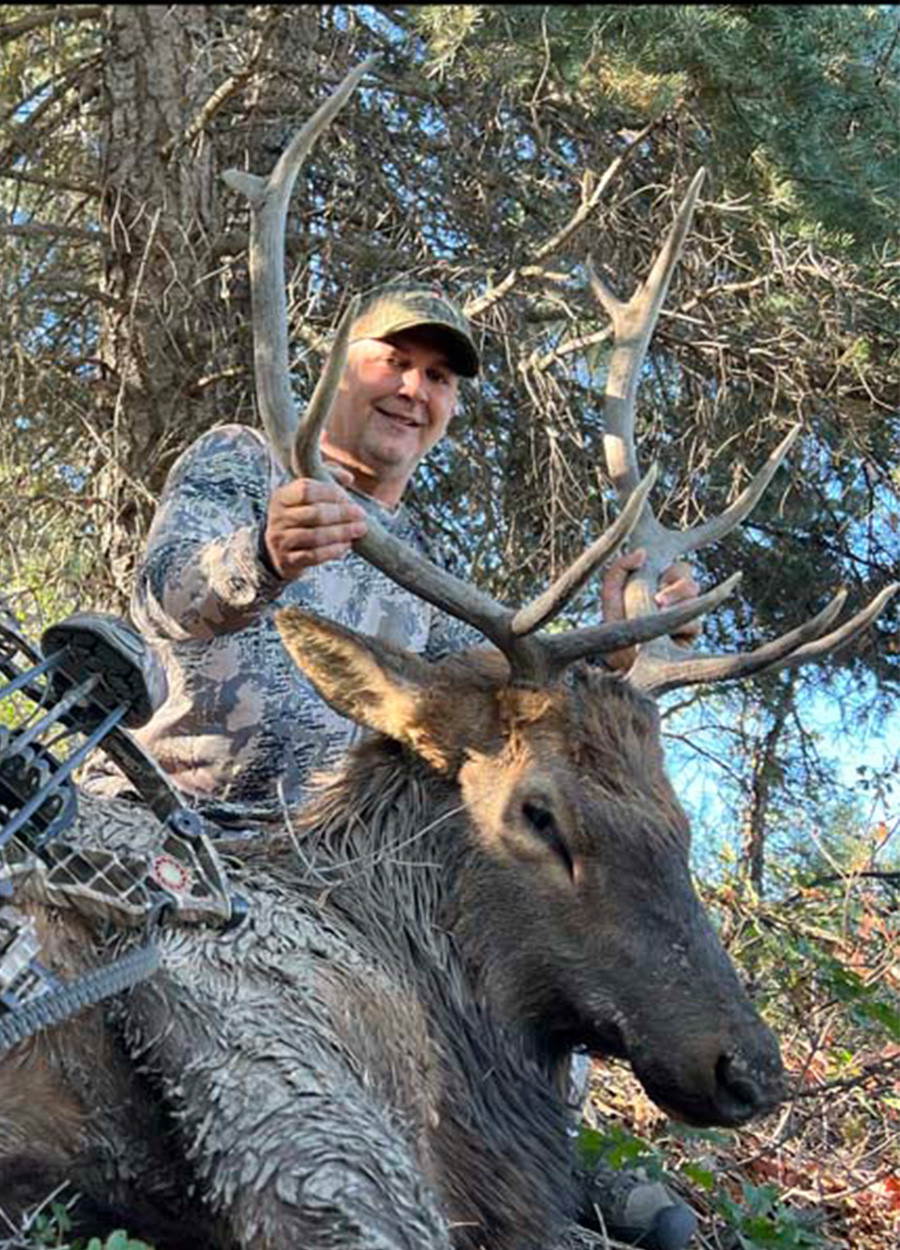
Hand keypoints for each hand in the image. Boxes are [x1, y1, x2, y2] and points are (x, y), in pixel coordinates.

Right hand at [263, 466, 367, 579]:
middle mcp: (278, 517)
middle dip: (341, 513)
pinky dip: (333, 551)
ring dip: (341, 532)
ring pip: (315, 536)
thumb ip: (327, 478)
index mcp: (281, 497)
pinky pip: (314, 556)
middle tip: (361, 514)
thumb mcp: (306, 495)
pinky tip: (346, 545)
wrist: (277, 551)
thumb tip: (349, 478)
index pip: (305, 490)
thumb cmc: (299, 516)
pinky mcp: (288, 560)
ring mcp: (281, 540)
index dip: (329, 492)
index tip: (347, 497)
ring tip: (360, 529)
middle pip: (313, 513)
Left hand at [600, 549, 700, 670]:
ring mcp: (686, 617)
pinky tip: (664, 635)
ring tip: (657, 617)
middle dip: (677, 589)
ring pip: (695, 601)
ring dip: (676, 607)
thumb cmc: (614, 626)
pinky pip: (695, 623)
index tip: (656, 580)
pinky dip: (679, 626)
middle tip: (658, 601)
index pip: (680, 569)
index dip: (672, 572)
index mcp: (660, 584)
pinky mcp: (690, 636)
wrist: (619, 662)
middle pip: (692, 582)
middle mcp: (676, 599)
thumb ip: (619, 568)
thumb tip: (642, 553)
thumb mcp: (610, 594)